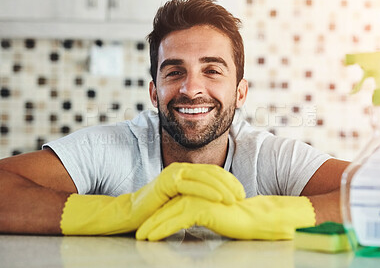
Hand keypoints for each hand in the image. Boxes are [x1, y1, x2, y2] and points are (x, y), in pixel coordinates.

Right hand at [60, 162, 244, 234]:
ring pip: (205, 176)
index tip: (242, 192)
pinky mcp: (167, 181)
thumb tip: (217, 203)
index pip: (214, 173)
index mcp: (187, 171)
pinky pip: (192, 185)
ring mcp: (174, 173)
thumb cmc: (157, 210)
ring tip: (235, 199)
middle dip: (230, 183)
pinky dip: (207, 191)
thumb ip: (196, 196)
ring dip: (223, 187)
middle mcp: (182, 169)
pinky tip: (219, 199)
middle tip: (243, 195)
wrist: (131, 214)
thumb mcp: (182, 201)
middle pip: (213, 172)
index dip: (230, 181)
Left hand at [136, 195, 315, 240]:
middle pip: (167, 208)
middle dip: (151, 220)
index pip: (174, 205)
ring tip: (141, 237)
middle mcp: (195, 194)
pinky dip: (163, 229)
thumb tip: (191, 220)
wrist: (254, 219)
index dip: (159, 216)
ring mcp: (198, 200)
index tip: (147, 226)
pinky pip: (177, 221)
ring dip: (153, 226)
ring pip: (169, 214)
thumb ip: (201, 214)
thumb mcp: (213, 215)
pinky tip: (153, 237)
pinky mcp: (201, 208)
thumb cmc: (236, 220)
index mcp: (197, 194)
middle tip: (138, 232)